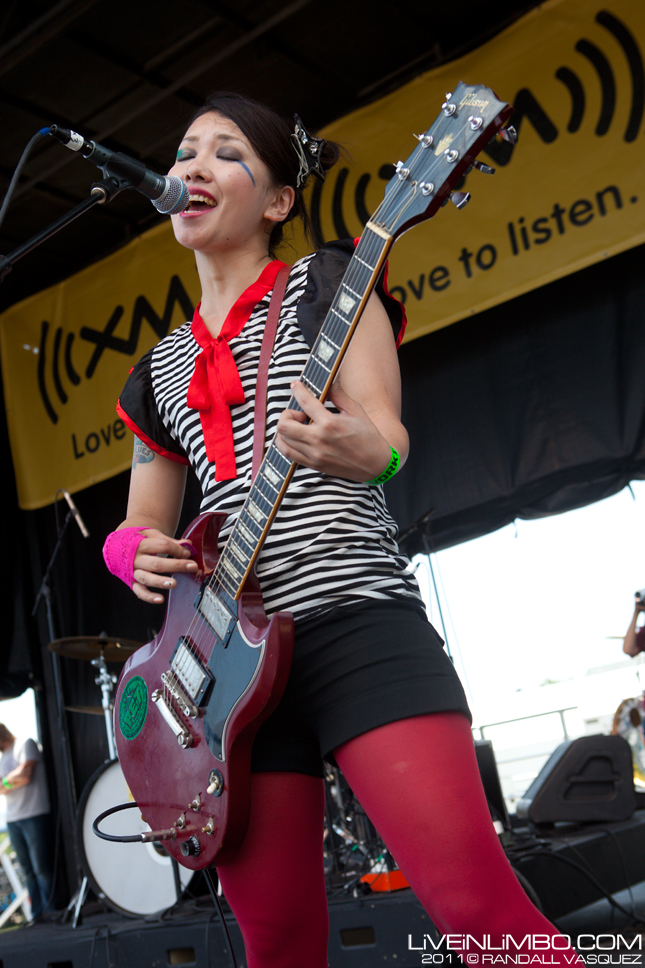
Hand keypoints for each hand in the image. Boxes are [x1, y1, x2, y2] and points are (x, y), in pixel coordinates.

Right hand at [131, 529, 198, 603]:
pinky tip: (160, 599)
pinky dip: (149, 597)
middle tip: (192, 566)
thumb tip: (188, 544)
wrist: (119, 546)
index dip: (177, 549)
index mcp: (141, 544)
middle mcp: (136, 559)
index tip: (187, 553)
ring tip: (174, 584)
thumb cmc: (139, 540)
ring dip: (161, 582)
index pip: (162, 546)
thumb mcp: (152, 535)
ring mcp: (133, 571)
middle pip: (157, 563)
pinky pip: (139, 591)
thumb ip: (169, 541)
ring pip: (147, 578)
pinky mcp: (131, 582)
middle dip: (176, 565)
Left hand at [276, 380, 392, 481]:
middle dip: (287, 414)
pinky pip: (288, 454)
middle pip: (284, 424)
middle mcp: (318, 439)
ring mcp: (314, 454)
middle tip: (299, 414)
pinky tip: (296, 438)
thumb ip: (338, 395)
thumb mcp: (356, 410)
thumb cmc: (368, 436)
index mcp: (330, 423)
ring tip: (298, 427)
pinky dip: (286, 444)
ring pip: (282, 440)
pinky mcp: (313, 464)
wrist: (376, 464)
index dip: (297, 389)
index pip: (304, 401)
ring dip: (286, 429)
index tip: (296, 386)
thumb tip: (329, 381)